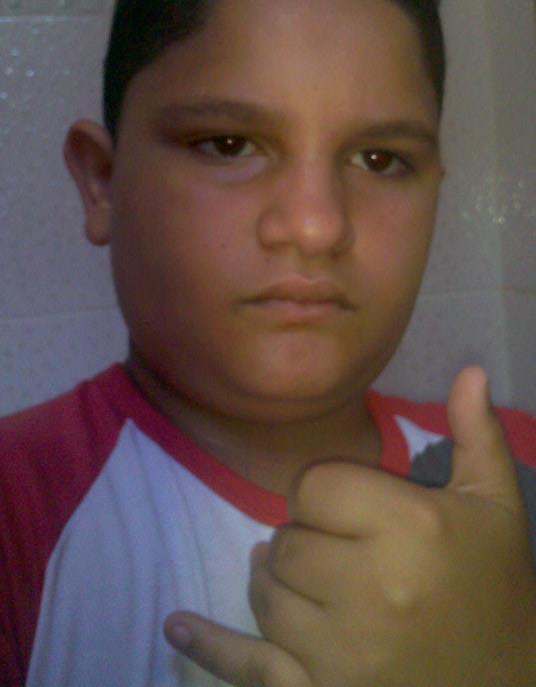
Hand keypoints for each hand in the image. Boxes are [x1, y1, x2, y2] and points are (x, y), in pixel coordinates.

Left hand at [164, 366, 535, 685]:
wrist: (510, 684)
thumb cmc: (496, 585)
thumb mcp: (495, 505)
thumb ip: (475, 435)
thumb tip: (468, 370)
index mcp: (410, 529)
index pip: (314, 487)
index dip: (327, 494)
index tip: (352, 509)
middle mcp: (371, 591)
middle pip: (287, 542)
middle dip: (305, 541)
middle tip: (339, 553)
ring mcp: (341, 654)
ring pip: (267, 596)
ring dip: (276, 584)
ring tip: (304, 582)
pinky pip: (249, 668)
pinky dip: (210, 646)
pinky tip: (176, 626)